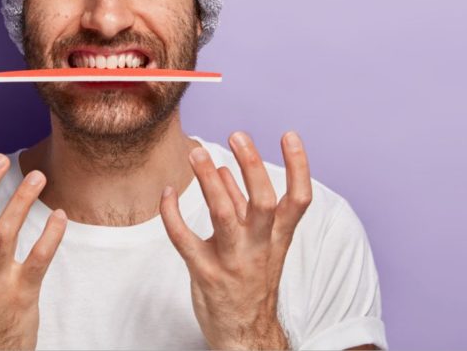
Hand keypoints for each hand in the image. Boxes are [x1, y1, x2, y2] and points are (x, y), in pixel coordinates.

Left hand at [160, 131, 312, 349]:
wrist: (245, 335)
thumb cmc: (251, 282)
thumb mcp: (258, 244)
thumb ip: (243, 206)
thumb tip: (225, 168)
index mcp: (278, 238)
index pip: (299, 200)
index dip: (298, 167)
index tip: (289, 135)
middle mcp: (260, 247)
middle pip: (262, 201)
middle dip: (251, 166)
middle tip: (237, 136)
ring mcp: (233, 261)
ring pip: (223, 215)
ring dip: (209, 181)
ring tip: (196, 153)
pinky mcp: (205, 274)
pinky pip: (185, 239)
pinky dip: (173, 214)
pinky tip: (166, 194)